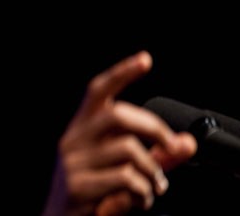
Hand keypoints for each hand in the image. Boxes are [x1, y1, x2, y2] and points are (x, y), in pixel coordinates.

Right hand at [41, 51, 196, 215]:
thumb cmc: (92, 194)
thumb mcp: (122, 169)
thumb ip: (154, 156)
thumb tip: (186, 143)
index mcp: (80, 129)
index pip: (97, 91)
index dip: (121, 73)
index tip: (145, 60)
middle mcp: (73, 140)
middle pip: (119, 115)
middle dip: (154, 128)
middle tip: (171, 146)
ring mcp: (73, 162)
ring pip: (128, 150)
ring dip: (152, 171)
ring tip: (153, 187)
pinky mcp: (78, 186)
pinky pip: (125, 179)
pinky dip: (143, 192)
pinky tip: (139, 200)